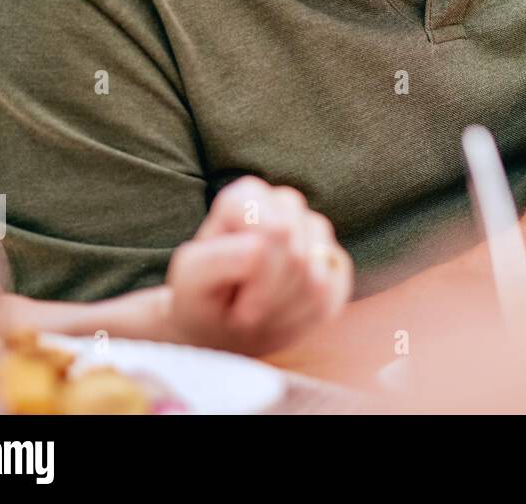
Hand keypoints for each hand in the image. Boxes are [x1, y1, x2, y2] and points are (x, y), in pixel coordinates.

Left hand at [165, 176, 352, 354]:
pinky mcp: (336, 262)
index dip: (255, 271)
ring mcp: (315, 232)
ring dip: (284, 310)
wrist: (223, 327)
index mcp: (245, 198)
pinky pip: (333, 294)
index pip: (275, 231)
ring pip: (316, 279)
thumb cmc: (203, 298)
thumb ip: (217, 259)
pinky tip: (284, 315)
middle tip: (245, 308)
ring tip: (262, 311)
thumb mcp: (190, 282)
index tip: (231, 290)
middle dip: (269, 294)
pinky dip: (306, 318)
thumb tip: (260, 250)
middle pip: (296, 255)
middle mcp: (285, 205)